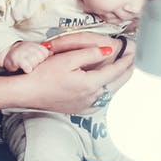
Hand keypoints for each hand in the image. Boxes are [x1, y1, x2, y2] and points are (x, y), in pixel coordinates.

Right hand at [8, 33, 132, 113]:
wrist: (26, 92)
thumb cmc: (42, 74)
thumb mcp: (66, 59)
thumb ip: (89, 54)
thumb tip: (109, 51)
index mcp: (90, 84)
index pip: (115, 71)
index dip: (126, 60)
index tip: (133, 52)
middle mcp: (92, 98)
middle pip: (117, 83)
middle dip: (127, 71)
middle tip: (133, 60)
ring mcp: (86, 106)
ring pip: (110, 92)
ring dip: (118, 80)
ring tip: (123, 69)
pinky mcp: (80, 109)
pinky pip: (100, 99)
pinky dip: (107, 89)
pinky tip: (106, 84)